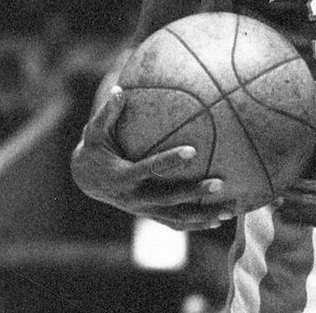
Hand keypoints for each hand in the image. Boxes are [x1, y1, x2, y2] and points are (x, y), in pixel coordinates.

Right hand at [69, 87, 234, 230]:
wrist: (85, 179)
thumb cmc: (95, 148)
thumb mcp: (94, 132)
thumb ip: (107, 114)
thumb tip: (119, 90)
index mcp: (122, 176)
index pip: (149, 169)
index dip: (169, 160)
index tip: (193, 151)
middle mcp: (133, 198)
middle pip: (168, 198)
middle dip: (194, 192)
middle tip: (220, 183)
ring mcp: (142, 210)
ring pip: (175, 217)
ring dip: (202, 215)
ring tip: (230, 210)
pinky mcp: (149, 215)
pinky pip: (175, 223)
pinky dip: (196, 223)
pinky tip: (219, 220)